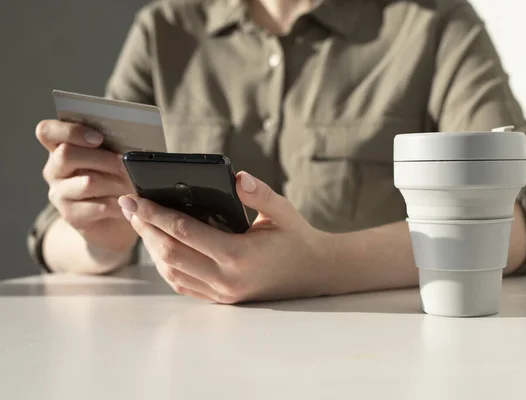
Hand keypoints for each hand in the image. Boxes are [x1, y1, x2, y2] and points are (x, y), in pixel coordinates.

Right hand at [36, 120, 137, 253]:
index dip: (70, 131)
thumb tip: (132, 145)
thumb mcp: (112, 158)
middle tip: (127, 165)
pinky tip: (132, 203)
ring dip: (116, 182)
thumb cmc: (115, 179)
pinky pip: (98, 207)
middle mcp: (54, 170)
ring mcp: (59, 194)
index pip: (47, 131)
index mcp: (59, 147)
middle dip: (104, 158)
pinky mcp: (72, 216)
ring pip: (87, 182)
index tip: (99, 138)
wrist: (114, 220)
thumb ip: (114, 146)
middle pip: (66, 154)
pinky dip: (120, 204)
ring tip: (134, 184)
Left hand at [119, 172, 334, 302]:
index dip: (155, 214)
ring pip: (172, 271)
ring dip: (152, 247)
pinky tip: (160, 246)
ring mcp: (222, 292)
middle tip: (127, 206)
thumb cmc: (296, 238)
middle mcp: (226, 278)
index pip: (184, 233)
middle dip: (145, 228)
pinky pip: (183, 284)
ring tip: (141, 222)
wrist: (313, 273)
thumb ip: (259, 194)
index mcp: (239, 255)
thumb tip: (236, 177)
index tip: (134, 199)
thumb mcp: (283, 211)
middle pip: (170, 253)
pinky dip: (166, 265)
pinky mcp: (222, 299)